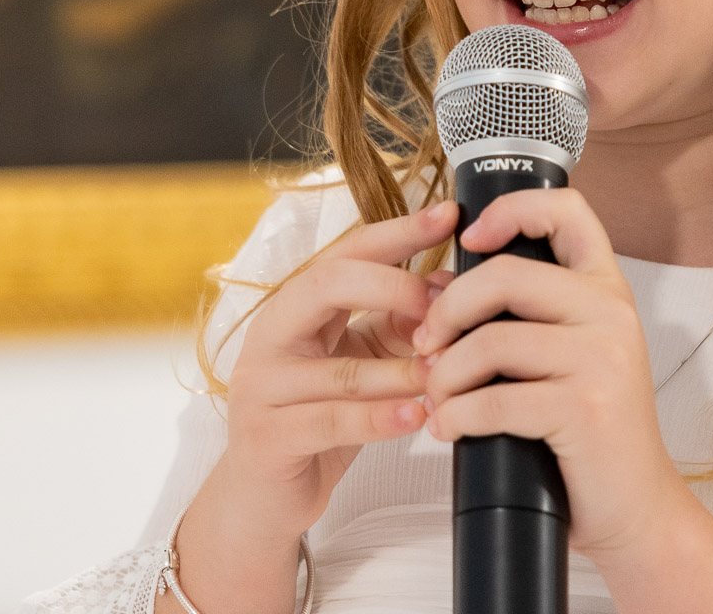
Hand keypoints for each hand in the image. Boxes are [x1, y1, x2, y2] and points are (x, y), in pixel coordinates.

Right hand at [216, 199, 456, 540]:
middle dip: (394, 287)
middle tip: (443, 306)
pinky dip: (380, 418)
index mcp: (295, 306)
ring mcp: (262, 387)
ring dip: (403, 371)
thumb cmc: (319, 418)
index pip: (347, 253)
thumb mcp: (360, 361)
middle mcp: (271, 336)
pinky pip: (331, 422)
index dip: (398, 232)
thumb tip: (450, 287)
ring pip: (341, 368)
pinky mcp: (268, 437)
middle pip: (327, 285)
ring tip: (448, 372)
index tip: (447, 215)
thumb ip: (396, 325)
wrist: (264, 495)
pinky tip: (418, 415)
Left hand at [409, 188, 684, 560]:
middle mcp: (611, 312)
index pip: (566, 210)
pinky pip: (494, 400)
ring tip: (435, 397)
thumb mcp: (565, 357)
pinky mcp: (585, 408)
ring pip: (490, 341)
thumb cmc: (589, 432)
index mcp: (605, 289)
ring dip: (445, 374)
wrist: (636, 509)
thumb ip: (517, 315)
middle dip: (446, 311)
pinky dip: (456, 416)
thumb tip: (435, 286)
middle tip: (425, 344)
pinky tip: (448, 428)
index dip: (510, 210)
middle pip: (504, 275)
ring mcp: (602, 358)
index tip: (468, 240)